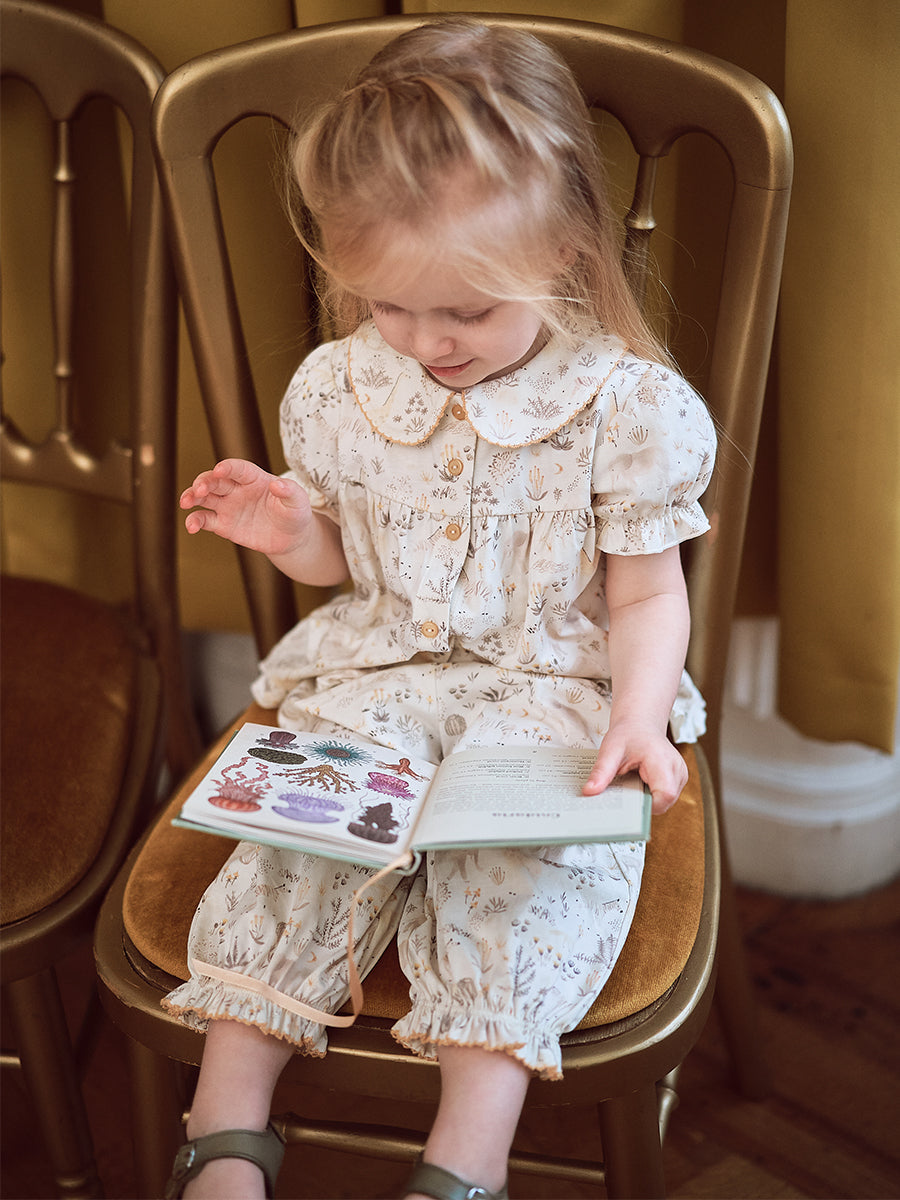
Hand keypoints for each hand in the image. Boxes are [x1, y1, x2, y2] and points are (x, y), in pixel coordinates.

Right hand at [180, 459, 313, 557]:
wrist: (291, 537)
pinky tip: (191, 526)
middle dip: (204, 482)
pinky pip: (205, 520)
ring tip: (186, 503)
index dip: (228, 468)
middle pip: (214, 480)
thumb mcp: (298, 501)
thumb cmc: (295, 513)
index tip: (219, 470)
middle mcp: (237, 489)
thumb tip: (278, 485)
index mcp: (254, 478)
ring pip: (204, 497)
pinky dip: (194, 521)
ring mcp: (228, 506)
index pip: (238, 469)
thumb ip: (289, 491)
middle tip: (200, 490)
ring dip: (191, 496)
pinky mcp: (223, 524)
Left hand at [582, 719, 687, 813]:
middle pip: (665, 802)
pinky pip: (666, 796)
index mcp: (662, 760)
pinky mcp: (678, 779)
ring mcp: (680, 775)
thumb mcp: (610, 750)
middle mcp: (676, 769)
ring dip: (647, 799)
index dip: (647, 805)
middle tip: (624, 792)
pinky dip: (651, 795)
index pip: (665, 795)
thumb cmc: (628, 734)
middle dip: (643, 803)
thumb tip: (589, 791)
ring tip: (632, 784)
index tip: (627, 803)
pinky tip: (639, 784)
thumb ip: (601, 772)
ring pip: (666, 802)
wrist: (640, 723)